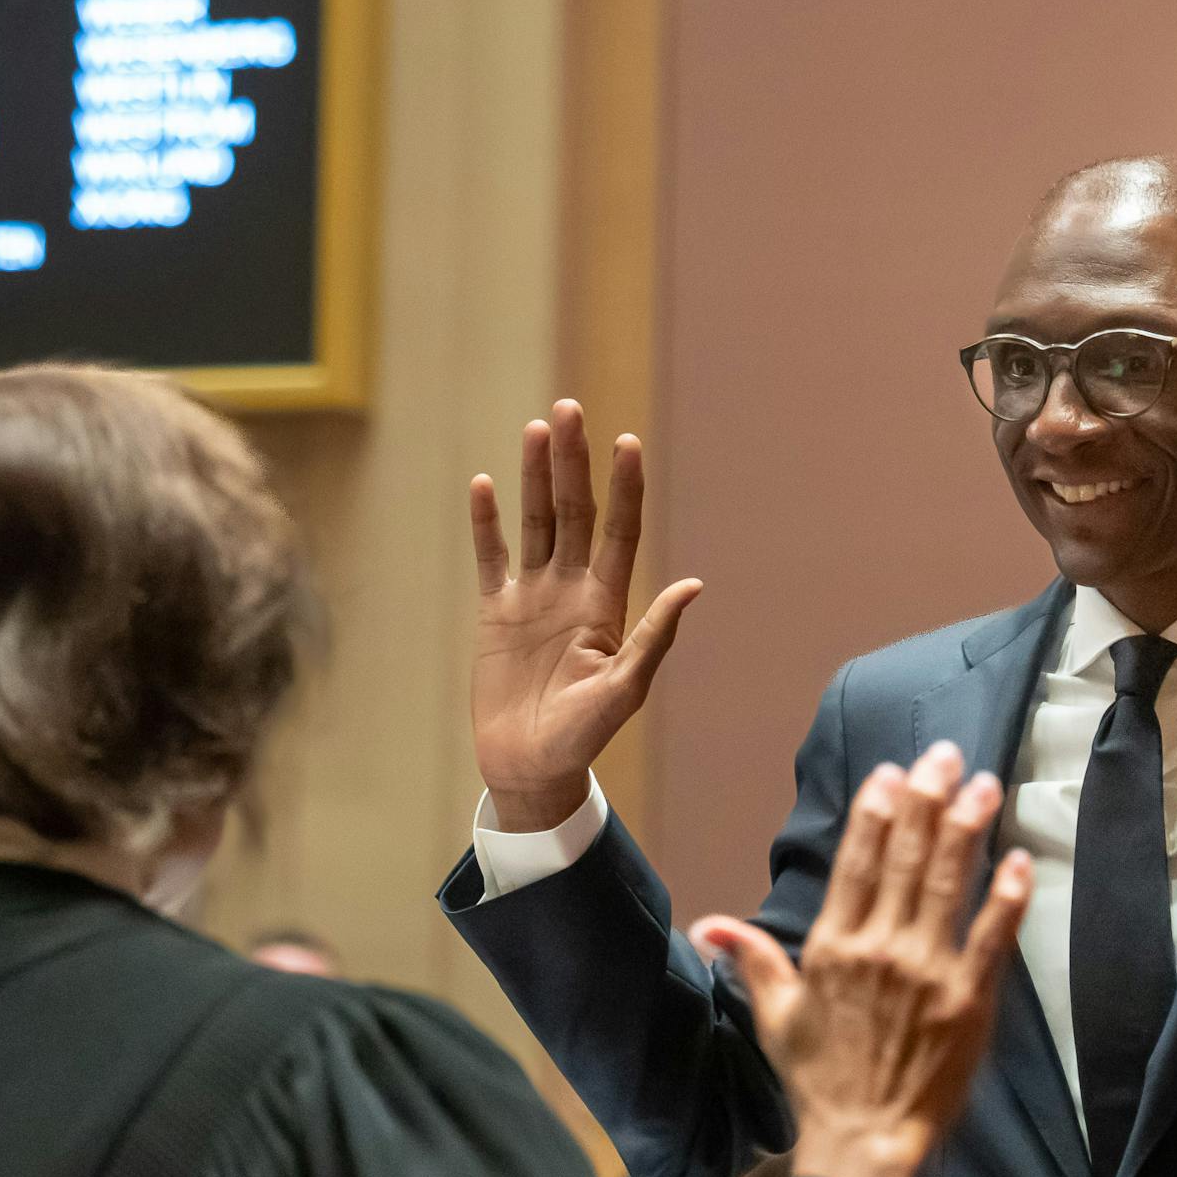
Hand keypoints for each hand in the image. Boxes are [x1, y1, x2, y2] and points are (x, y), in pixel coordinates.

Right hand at [469, 400, 701, 830]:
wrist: (530, 767)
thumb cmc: (583, 736)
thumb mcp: (625, 689)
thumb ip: (654, 637)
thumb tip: (692, 584)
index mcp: (606, 605)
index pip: (618, 532)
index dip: (624, 488)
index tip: (627, 442)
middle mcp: (571, 590)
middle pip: (574, 513)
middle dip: (574, 462)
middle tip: (569, 409)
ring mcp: (532, 597)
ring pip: (535, 523)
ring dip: (535, 477)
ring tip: (536, 429)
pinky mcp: (494, 613)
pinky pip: (491, 558)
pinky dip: (486, 523)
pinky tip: (484, 484)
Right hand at [693, 745, 1032, 1176]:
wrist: (863, 1142)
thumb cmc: (818, 1080)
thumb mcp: (774, 1017)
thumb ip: (751, 959)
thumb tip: (708, 926)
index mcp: (833, 947)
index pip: (856, 862)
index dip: (877, 812)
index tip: (893, 772)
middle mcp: (880, 948)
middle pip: (906, 858)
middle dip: (929, 800)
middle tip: (949, 756)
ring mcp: (928, 972)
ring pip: (948, 884)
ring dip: (967, 830)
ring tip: (985, 786)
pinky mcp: (970, 1000)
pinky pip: (993, 937)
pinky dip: (1007, 897)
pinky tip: (1018, 860)